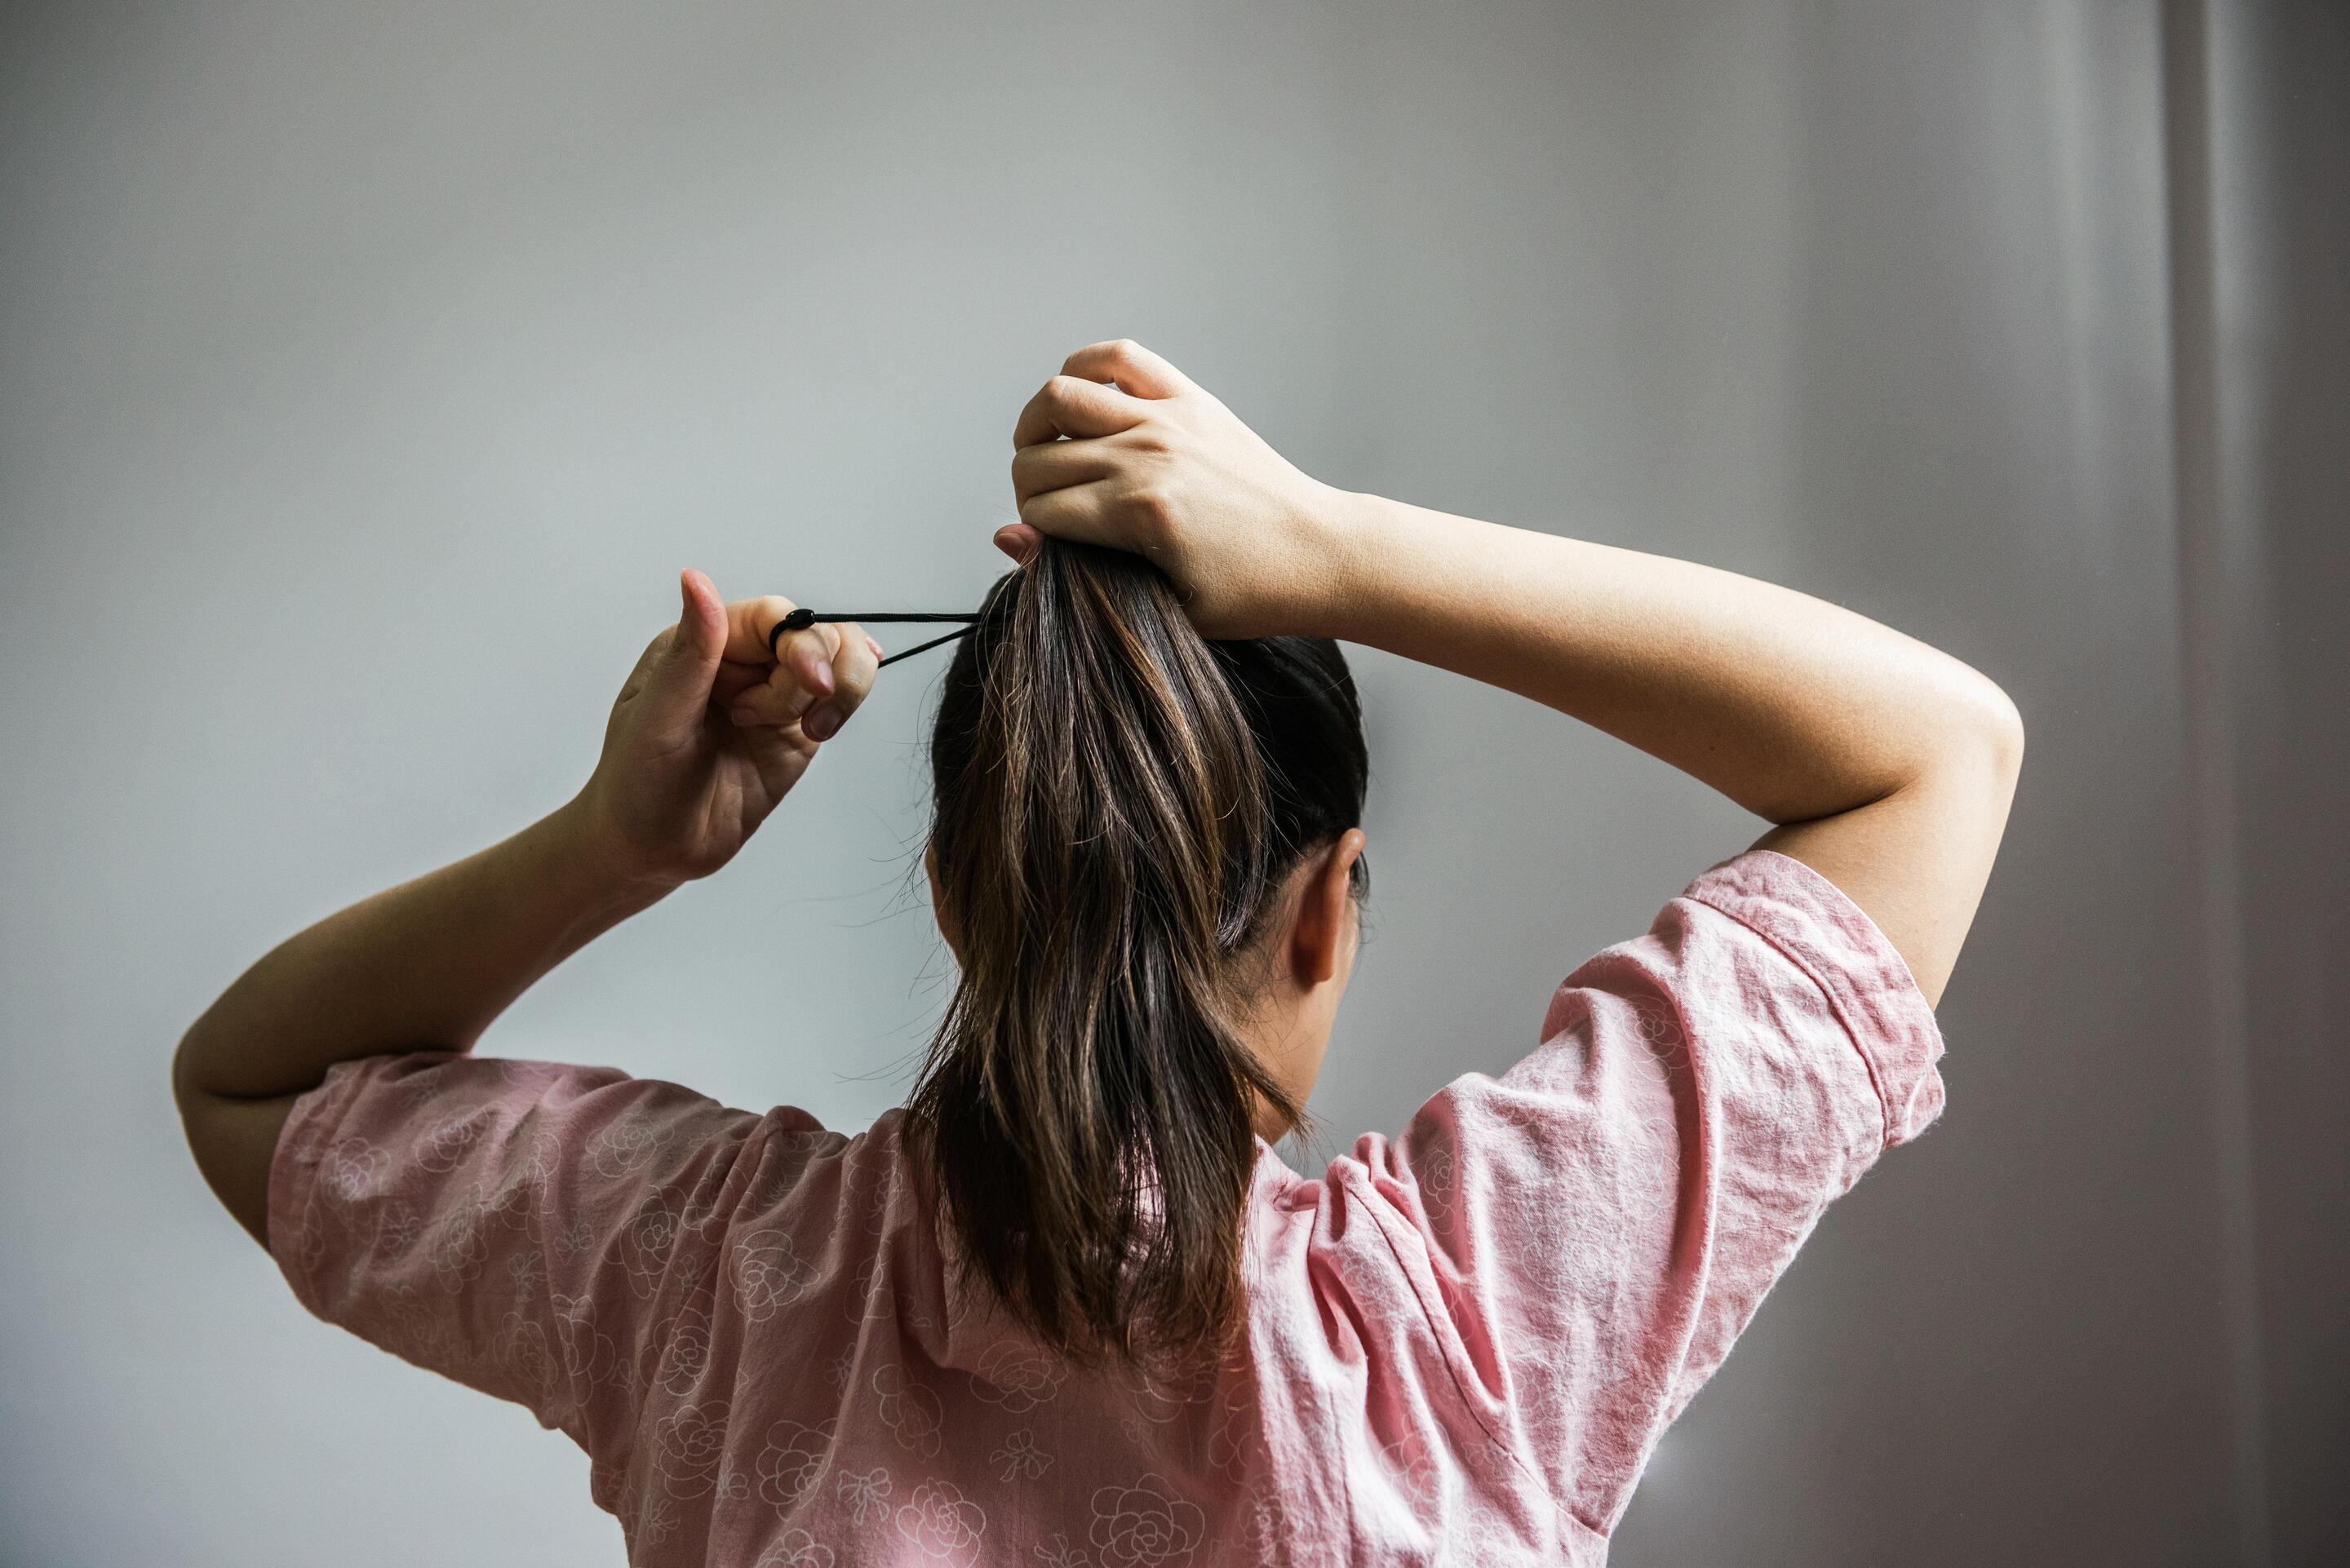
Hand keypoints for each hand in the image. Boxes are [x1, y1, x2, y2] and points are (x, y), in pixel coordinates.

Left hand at [568, 571, 878, 888]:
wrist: (652, 850)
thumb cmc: (636, 785)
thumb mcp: (657, 719)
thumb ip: (690, 653)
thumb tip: (696, 579)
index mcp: (701, 645)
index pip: (772, 617)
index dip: (802, 641)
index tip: (811, 683)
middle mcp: (741, 663)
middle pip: (815, 633)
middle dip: (821, 670)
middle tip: (805, 721)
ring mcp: (773, 696)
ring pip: (837, 659)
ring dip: (840, 689)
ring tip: (812, 730)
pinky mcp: (796, 731)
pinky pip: (839, 697)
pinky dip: (846, 705)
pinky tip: (824, 728)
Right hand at [1000, 340, 1354, 637]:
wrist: (1321, 553)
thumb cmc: (1250, 593)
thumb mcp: (1164, 604)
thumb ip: (1078, 571)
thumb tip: (1008, 536)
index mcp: (1139, 513)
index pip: (1039, 509)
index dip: (1033, 532)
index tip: (1052, 546)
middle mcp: (1148, 456)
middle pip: (1038, 457)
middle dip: (1027, 488)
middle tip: (1051, 509)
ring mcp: (1168, 420)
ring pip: (1059, 397)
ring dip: (1036, 426)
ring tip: (1048, 452)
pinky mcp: (1190, 399)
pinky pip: (1117, 357)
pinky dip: (1083, 367)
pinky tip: (1080, 401)